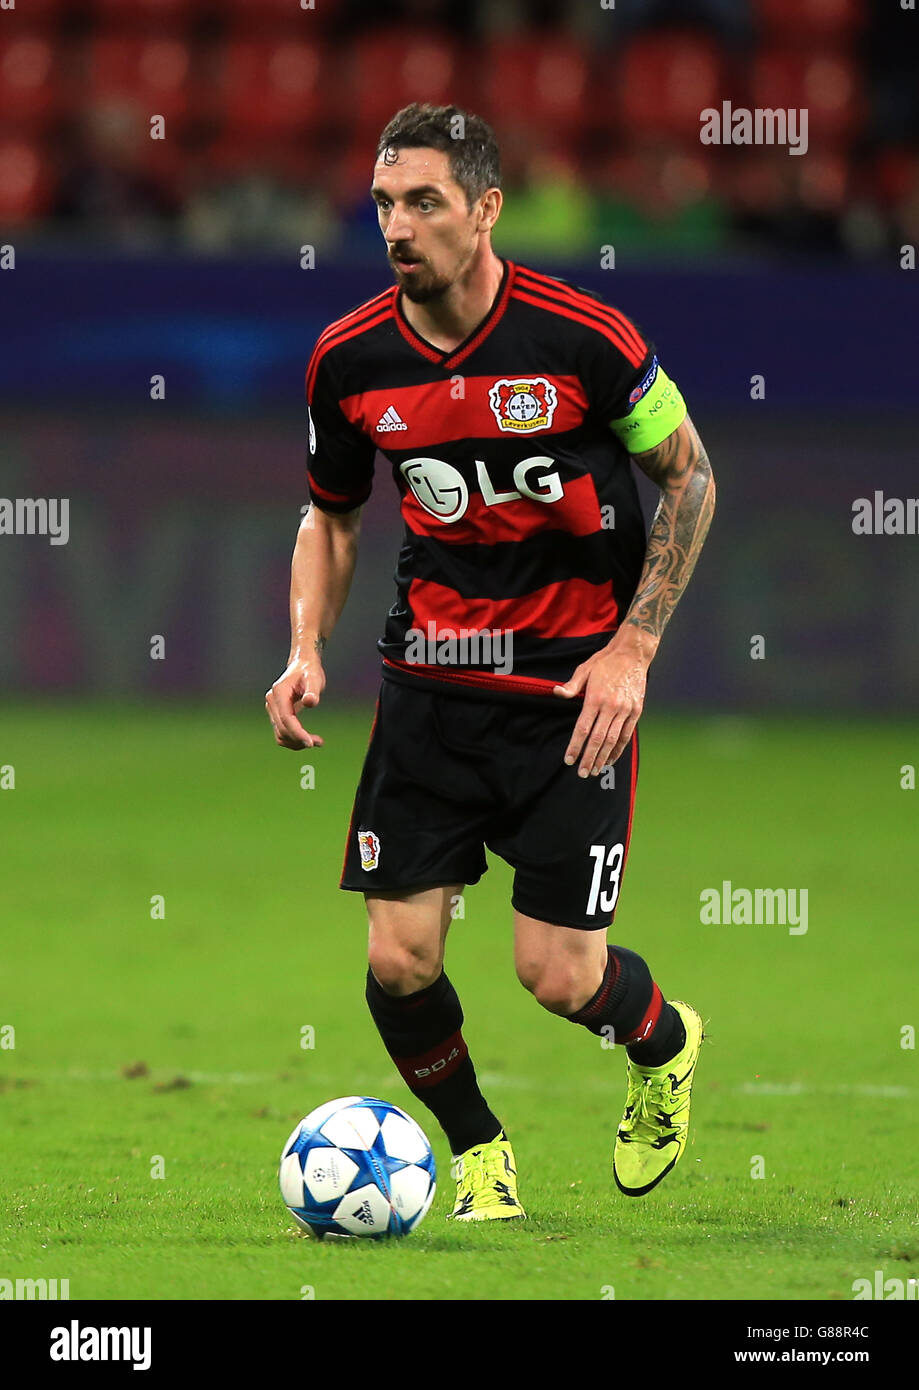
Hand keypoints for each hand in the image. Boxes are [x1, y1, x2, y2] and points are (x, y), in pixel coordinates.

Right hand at [265, 657, 325, 749]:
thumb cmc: (309, 671)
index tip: (311, 743)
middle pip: (282, 729)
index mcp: (279, 692)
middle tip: (319, 742)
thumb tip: (310, 702)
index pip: (286, 718)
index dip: (297, 733)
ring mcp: (272, 709)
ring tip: (317, 742)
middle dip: (299, 739)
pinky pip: (282, 732)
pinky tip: (308, 739)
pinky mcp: (276, 714)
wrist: (302, 666)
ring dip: (296, 742)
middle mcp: (272, 701)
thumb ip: (312, 690)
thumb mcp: (314, 679)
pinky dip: (293, 739)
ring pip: (280, 734)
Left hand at [553, 634, 648, 775]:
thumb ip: (571, 686)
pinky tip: (611, 758)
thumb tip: (556, 693)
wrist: (633, 654)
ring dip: (603, 757)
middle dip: (589, 758)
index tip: (569, 760)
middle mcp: (611, 707)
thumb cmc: (605, 661)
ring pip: (613, 740)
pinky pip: (626, 735)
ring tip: (595, 770)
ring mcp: (625, 710)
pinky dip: (618, 749)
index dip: (575, 746)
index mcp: (595, 698)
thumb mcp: (584, 670)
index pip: (583, 729)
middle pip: (598, 739)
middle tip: (582, 773)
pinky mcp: (636, 711)